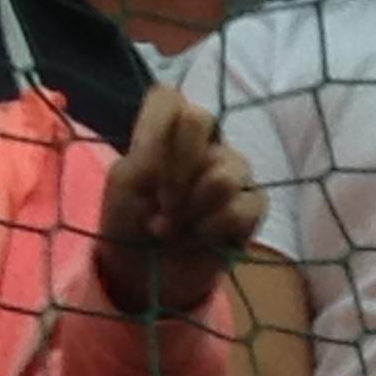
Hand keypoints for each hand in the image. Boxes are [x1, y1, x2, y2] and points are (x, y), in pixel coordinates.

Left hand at [95, 86, 265, 315]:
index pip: (168, 97)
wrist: (143, 278)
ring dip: (193, 207)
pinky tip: (202, 239)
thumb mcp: (123, 184)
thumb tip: (186, 137)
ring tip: (177, 228)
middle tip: (162, 203)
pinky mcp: (251, 207)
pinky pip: (245, 204)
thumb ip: (149, 151)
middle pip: (200, 119)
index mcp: (166, 134)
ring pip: (225, 170)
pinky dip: (215, 228)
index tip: (146, 160)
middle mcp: (204, 145)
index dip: (157, 125)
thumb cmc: (127, 226)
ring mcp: (232, 173)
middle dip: (176, 169)